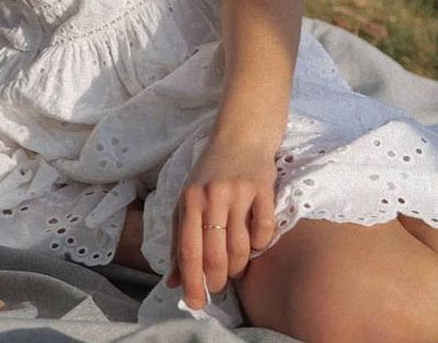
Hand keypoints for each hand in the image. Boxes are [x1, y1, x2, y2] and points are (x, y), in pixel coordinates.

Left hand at [166, 138, 277, 309]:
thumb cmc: (209, 174)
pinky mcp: (264, 189)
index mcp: (189, 201)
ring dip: (239, 265)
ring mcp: (239, 193)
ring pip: (240, 248)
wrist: (241, 135)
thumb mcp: (186, 202)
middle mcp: (212, 196)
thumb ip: (179, 240)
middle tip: (219, 286)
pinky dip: (260, 244)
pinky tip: (255, 241)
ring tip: (236, 265)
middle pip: (215, 254)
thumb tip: (172, 281)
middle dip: (217, 279)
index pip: (188, 251)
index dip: (192, 281)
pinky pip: (264, 231)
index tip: (195, 303)